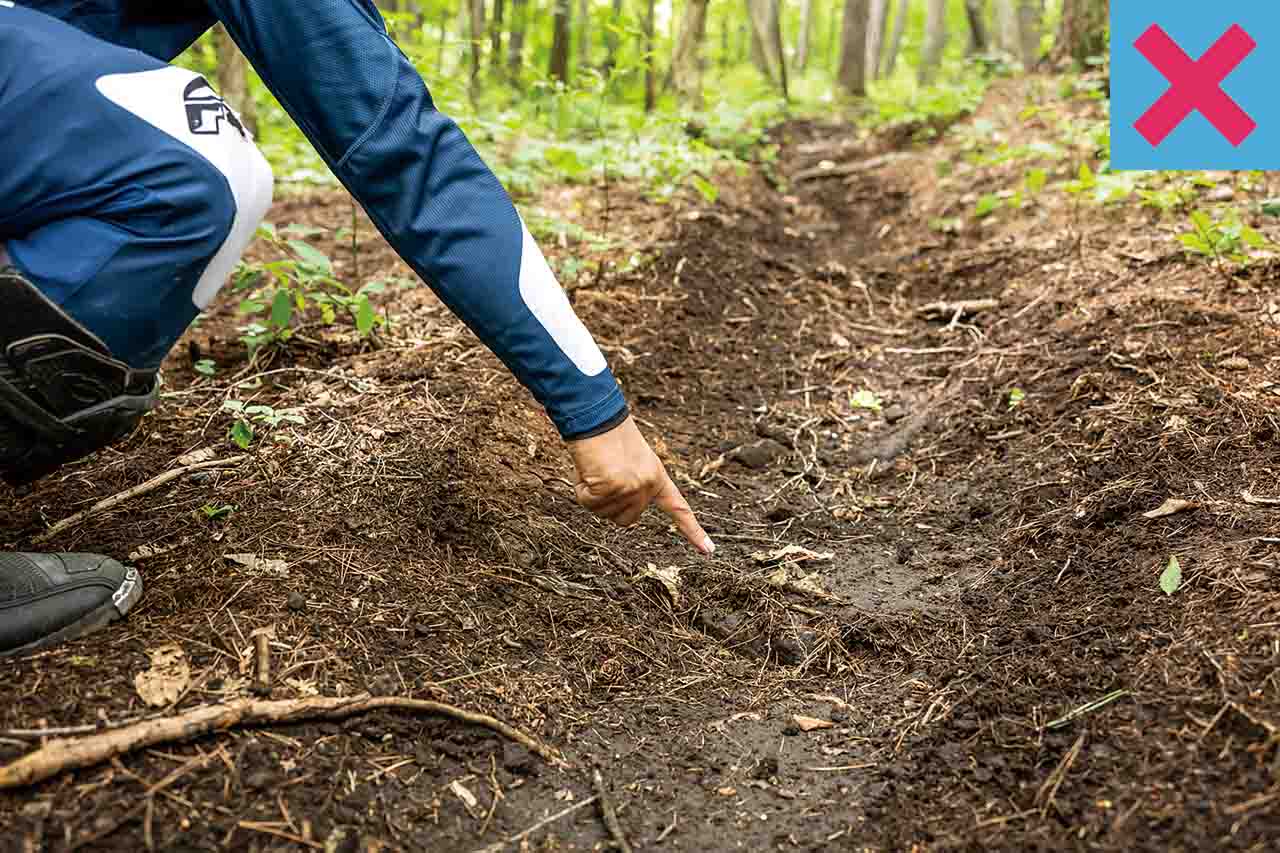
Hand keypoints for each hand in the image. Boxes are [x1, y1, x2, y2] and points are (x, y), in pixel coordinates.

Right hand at [568, 416, 714, 554]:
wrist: (596, 418)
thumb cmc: (608, 438)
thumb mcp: (629, 464)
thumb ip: (632, 489)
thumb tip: (627, 518)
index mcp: (657, 477)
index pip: (678, 508)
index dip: (693, 531)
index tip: (709, 551)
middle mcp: (648, 486)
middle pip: (626, 520)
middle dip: (609, 504)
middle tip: (603, 475)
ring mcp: (631, 488)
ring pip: (604, 513)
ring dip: (593, 494)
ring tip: (596, 468)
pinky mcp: (610, 487)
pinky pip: (588, 502)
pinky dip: (582, 488)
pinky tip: (588, 469)